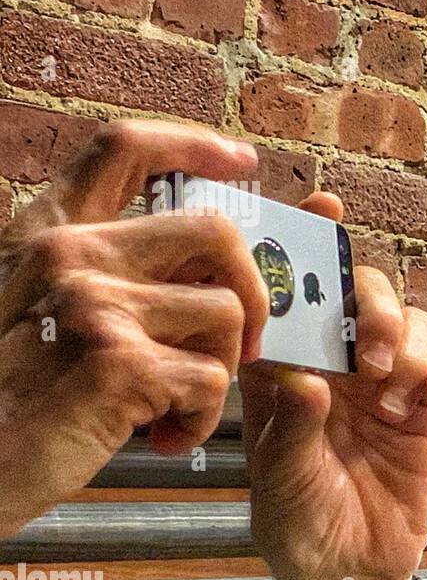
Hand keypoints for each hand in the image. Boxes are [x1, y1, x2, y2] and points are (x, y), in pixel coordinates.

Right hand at [0, 121, 269, 537]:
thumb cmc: (15, 400)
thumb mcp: (46, 309)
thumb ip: (111, 273)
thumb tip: (210, 258)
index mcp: (49, 234)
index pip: (124, 148)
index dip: (193, 144)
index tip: (241, 160)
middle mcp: (69, 254)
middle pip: (213, 230)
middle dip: (250, 290)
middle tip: (241, 343)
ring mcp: (93, 304)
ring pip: (224, 310)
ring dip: (219, 369)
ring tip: (173, 405)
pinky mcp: (119, 362)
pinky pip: (212, 378)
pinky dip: (199, 417)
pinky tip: (160, 435)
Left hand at [241, 193, 426, 579]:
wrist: (351, 572)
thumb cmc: (297, 523)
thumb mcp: (284, 478)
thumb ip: (297, 426)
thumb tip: (311, 379)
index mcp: (287, 370)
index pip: (295, 296)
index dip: (309, 247)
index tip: (325, 207)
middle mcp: (336, 367)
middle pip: (363, 297)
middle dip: (374, 307)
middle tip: (373, 353)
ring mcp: (385, 386)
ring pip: (411, 325)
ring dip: (409, 346)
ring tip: (396, 397)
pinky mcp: (425, 412)